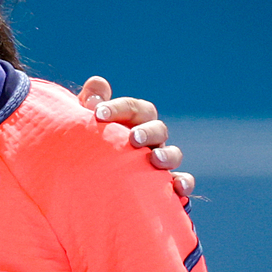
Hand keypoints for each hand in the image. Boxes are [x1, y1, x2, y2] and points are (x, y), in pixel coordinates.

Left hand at [79, 76, 193, 196]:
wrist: (90, 183)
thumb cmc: (90, 145)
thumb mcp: (87, 124)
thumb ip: (90, 102)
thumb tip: (96, 83)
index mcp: (134, 122)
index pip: (135, 109)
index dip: (119, 108)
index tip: (98, 113)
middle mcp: (151, 140)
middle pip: (158, 129)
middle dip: (147, 132)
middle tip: (132, 138)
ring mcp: (160, 162)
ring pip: (173, 154)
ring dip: (167, 155)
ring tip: (154, 159)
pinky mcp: (165, 186)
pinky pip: (182, 183)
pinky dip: (184, 183)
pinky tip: (177, 187)